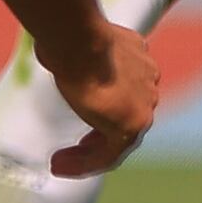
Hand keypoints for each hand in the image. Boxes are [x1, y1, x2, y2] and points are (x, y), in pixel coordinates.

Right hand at [46, 14, 161, 177]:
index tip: (77, 113)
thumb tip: (53, 49)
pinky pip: (109, 155)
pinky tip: (59, 167)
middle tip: (68, 151)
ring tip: (58, 164)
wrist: (80, 42)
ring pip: (117, 141)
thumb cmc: (69, 35)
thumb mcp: (75, 44)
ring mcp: (144, 107)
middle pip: (123, 120)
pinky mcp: (130, 125)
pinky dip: (85, 164)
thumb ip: (77, 53)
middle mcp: (148, 86)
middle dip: (94, 138)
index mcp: (139, 62)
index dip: (100, 109)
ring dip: (86, 155)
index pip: (125, 93)